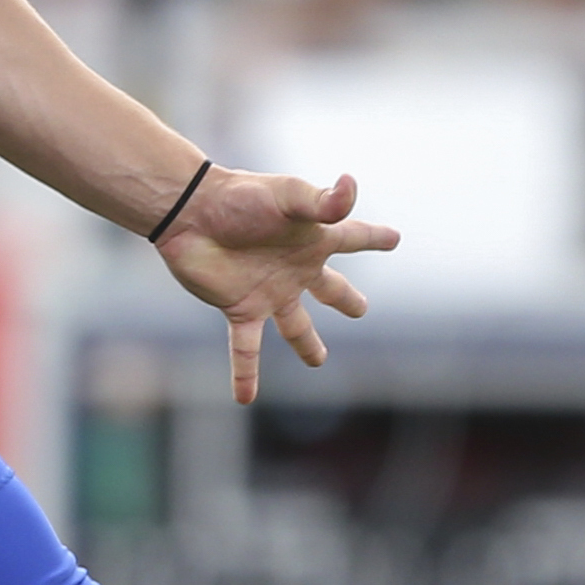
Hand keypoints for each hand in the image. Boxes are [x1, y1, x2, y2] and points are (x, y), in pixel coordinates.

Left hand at [157, 166, 395, 404]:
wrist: (190, 211)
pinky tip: (245, 399)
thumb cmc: (240, 196)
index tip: (394, 239)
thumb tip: (350, 186)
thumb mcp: (288, 195)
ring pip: (295, 326)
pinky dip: (246, 374)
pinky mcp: (240, 309)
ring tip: (317, 360)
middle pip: (330, 289)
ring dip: (307, 345)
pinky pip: (247, 349)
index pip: (353, 237)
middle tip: (361, 309)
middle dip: (345, 299)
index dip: (375, 237)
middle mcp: (295, 269)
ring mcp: (269, 292)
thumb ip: (322, 201)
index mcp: (312, 239)